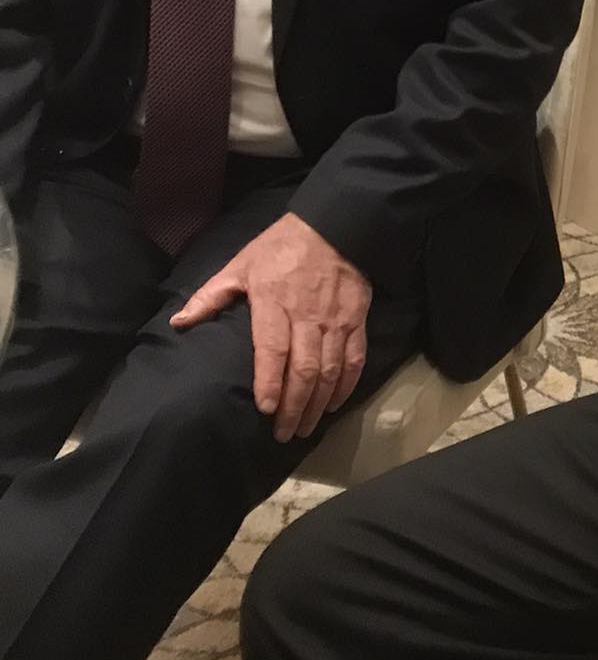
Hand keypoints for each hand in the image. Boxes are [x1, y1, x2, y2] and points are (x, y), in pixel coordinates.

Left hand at [170, 212, 371, 442]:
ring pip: (330, 370)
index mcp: (275, 302)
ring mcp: (335, 320)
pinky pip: (354, 359)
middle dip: (295, 406)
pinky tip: (334, 405)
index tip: (265, 409)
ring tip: (306, 428)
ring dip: (318, 404)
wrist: (335, 225)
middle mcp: (307, 315)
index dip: (270, 381)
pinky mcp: (356, 320)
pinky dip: (346, 386)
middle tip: (284, 434)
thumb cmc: (281, 247)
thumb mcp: (241, 264)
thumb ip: (211, 296)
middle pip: (304, 369)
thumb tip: (178, 324)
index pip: (273, 349)